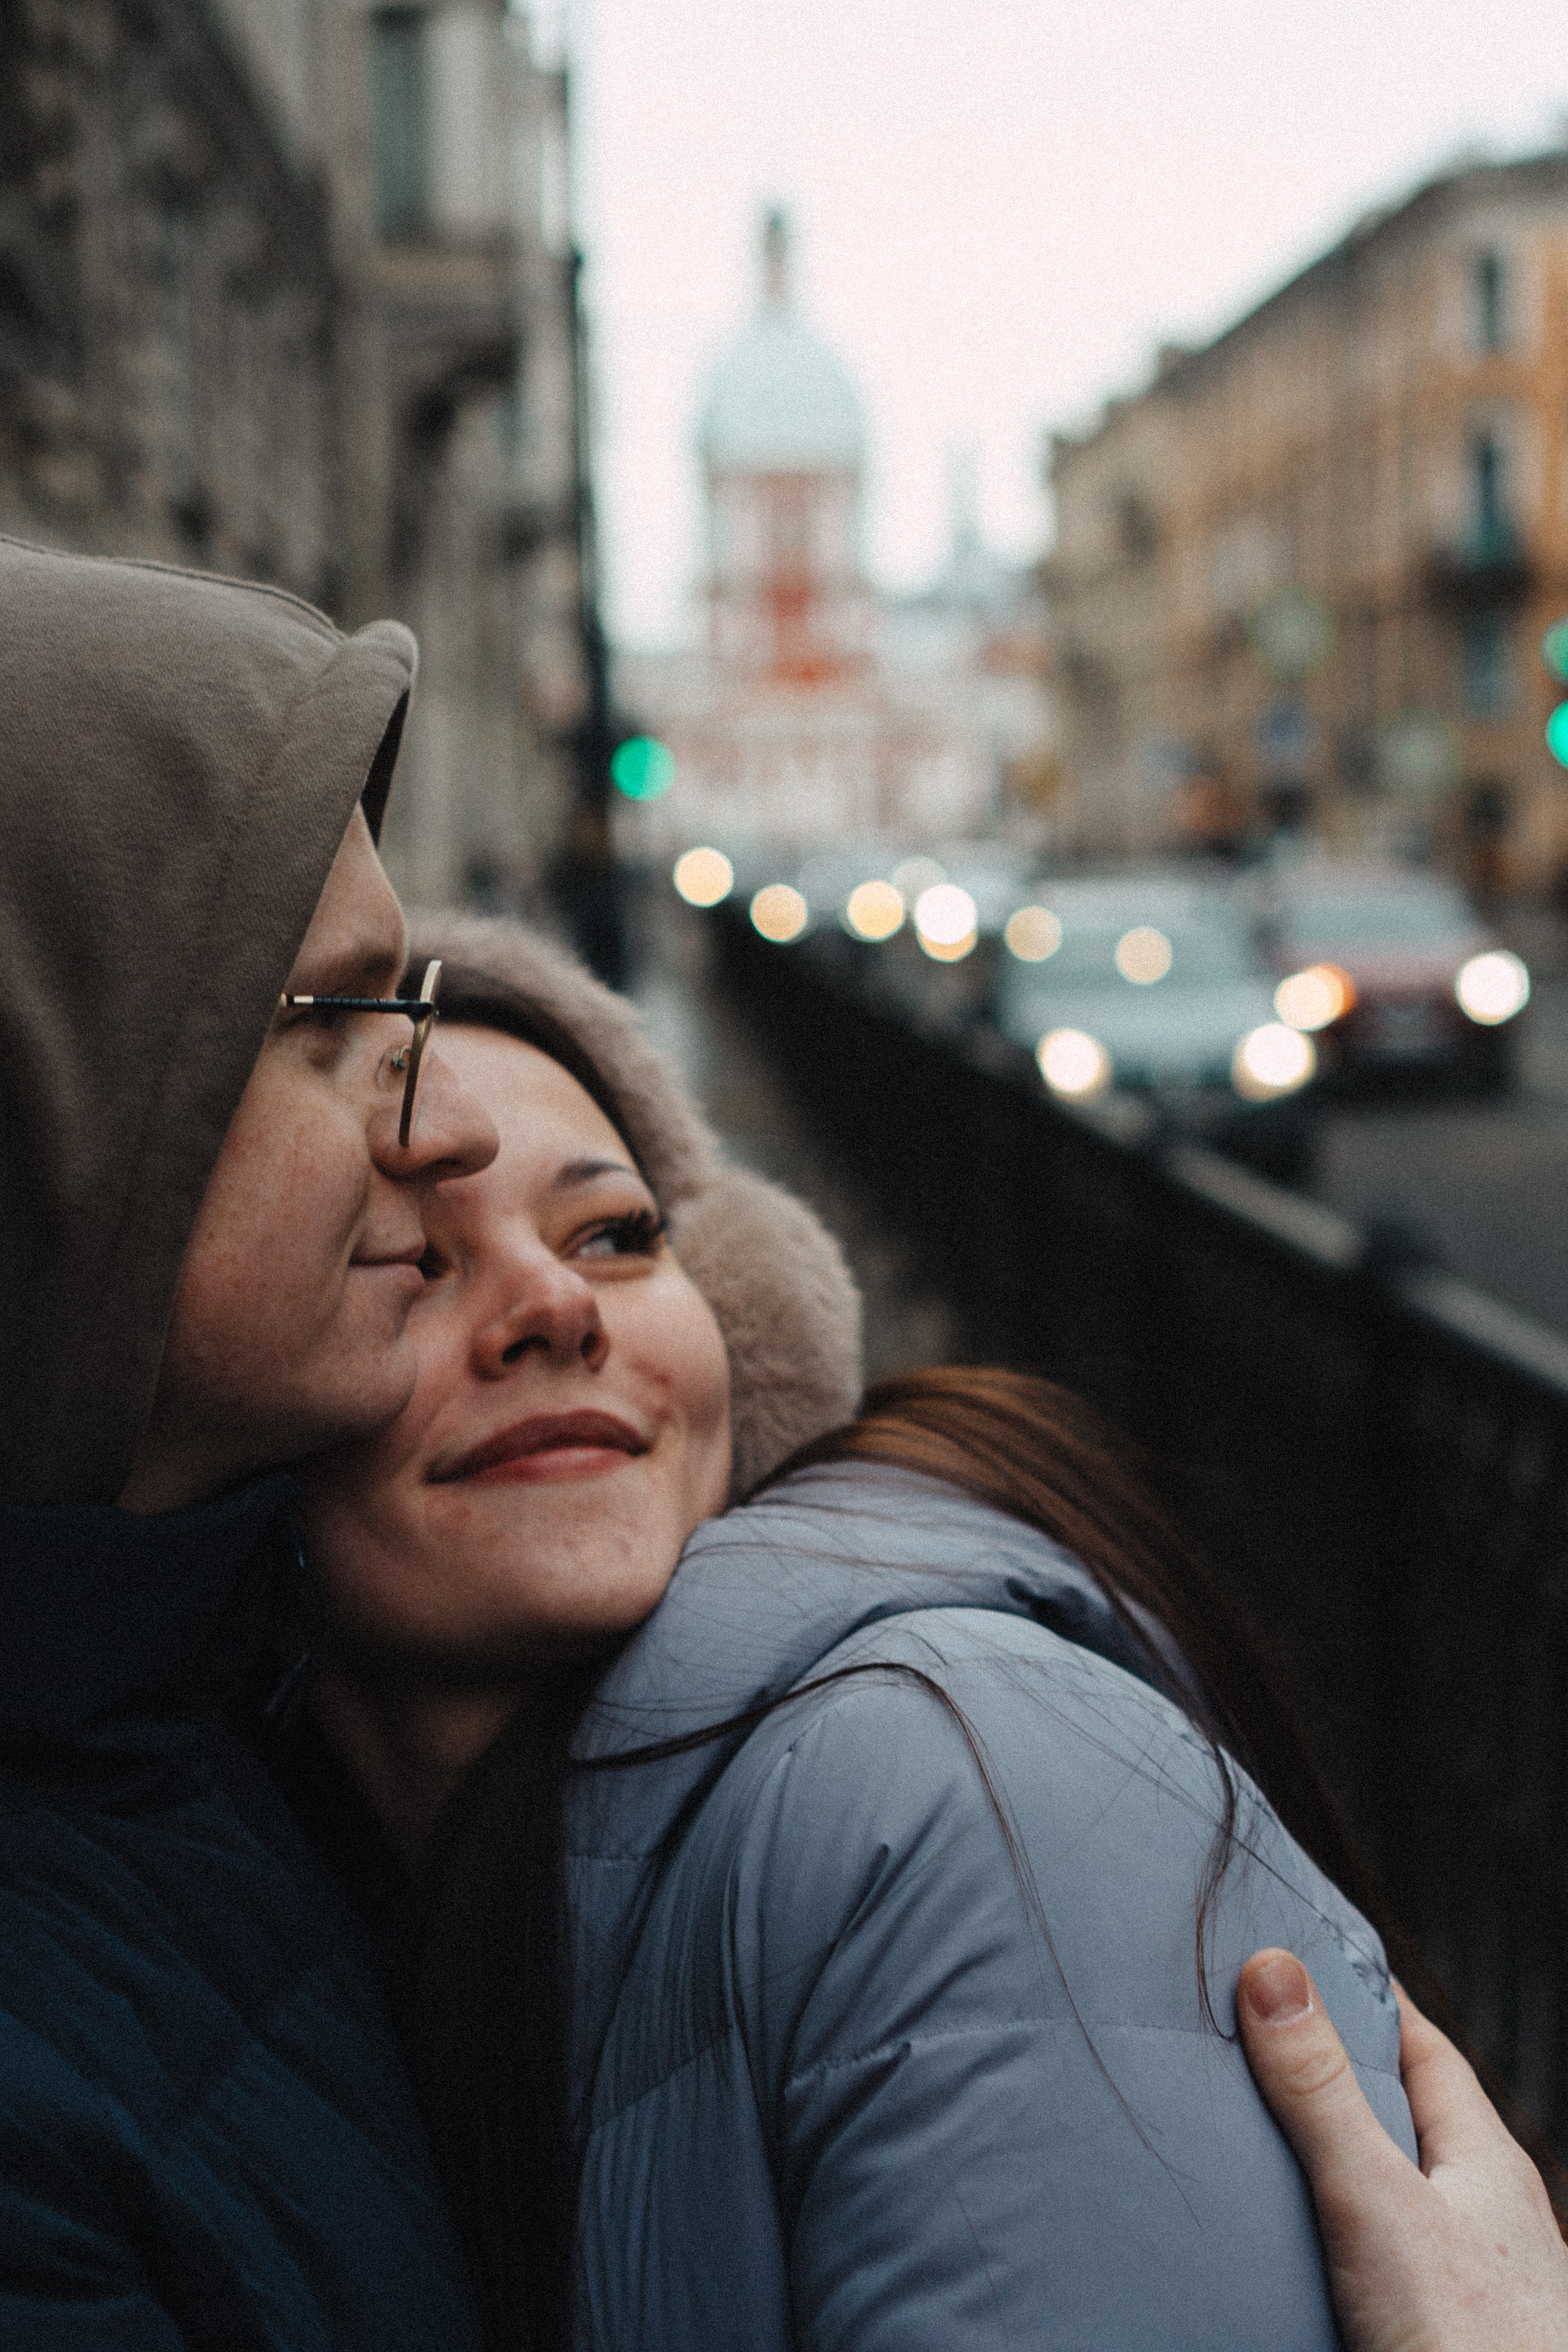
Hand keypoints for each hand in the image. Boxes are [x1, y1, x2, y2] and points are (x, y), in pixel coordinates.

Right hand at [1236, 1949, 1567, 2351]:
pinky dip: (1341, 2233)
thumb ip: (1323, 2095)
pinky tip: (1304, 2252)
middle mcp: (1488, 2212)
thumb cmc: (1473, 2348)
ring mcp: (1476, 2278)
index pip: (1421, 2044)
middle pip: (1408, 2117)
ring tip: (1262, 2145)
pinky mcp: (1449, 2331)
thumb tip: (1272, 1971)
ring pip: (1399, 2192)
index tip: (1300, 1959)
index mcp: (1484, 2157)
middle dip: (1336, 2081)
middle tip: (1255, 2047)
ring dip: (1338, 2164)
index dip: (1361, 1998)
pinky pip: (1389, 2255)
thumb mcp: (1378, 2204)